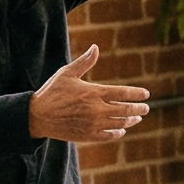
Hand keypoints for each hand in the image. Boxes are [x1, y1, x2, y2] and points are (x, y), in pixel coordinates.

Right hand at [27, 45, 150, 141]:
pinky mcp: (87, 135)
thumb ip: (85, 62)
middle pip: (125, 109)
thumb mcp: (67, 73)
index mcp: (93, 92)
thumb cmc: (52, 92)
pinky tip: (121, 130)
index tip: (146, 94)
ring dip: (130, 121)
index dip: (137, 94)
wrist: (37, 116)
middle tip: (146, 108)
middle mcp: (96, 109)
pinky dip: (117, 133)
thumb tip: (95, 47)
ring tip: (137, 118)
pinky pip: (108, 135)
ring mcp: (93, 124)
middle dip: (139, 108)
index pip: (123, 93)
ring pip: (119, 123)